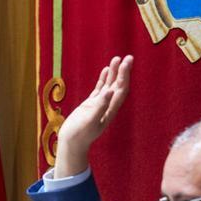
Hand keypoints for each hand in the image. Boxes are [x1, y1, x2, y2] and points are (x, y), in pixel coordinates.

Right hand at [55, 55, 133, 177]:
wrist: (71, 143)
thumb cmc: (80, 134)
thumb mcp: (90, 121)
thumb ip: (100, 106)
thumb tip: (110, 91)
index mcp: (110, 109)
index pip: (121, 89)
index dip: (124, 76)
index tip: (126, 63)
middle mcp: (107, 106)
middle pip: (118, 85)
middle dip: (123, 71)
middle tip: (128, 57)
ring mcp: (99, 105)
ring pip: (109, 85)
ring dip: (114, 73)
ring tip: (116, 59)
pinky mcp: (91, 105)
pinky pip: (100, 89)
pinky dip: (104, 79)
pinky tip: (105, 70)